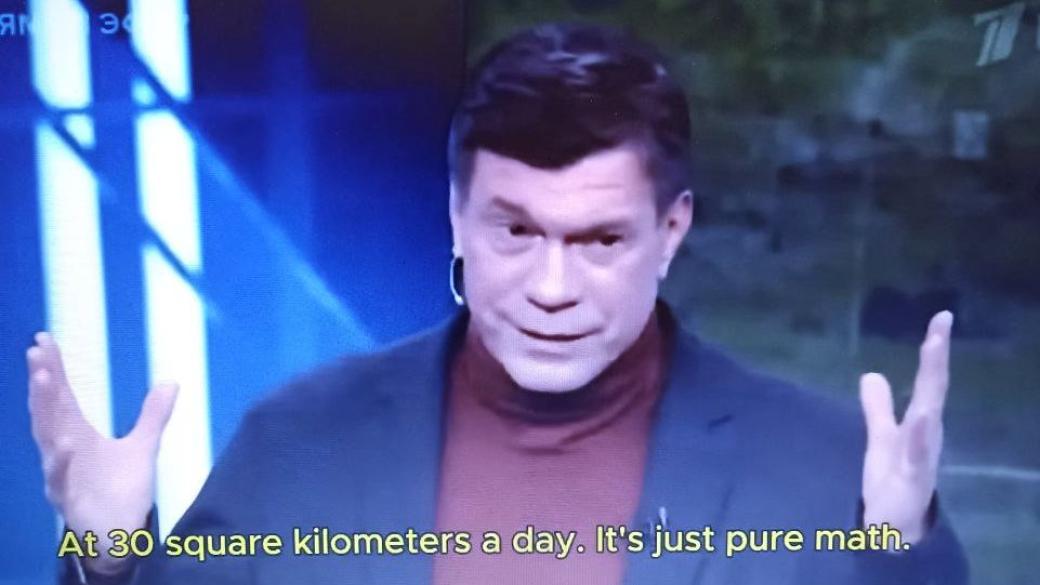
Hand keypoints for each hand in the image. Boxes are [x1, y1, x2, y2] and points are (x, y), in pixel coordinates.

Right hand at [27, 332, 178, 574]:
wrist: (119, 532)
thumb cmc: (122, 489)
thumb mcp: (143, 445)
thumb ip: (153, 415)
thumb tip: (170, 382)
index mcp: (77, 433)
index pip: (62, 396)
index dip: (52, 370)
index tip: (43, 341)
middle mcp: (63, 449)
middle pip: (49, 410)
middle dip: (43, 382)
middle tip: (37, 352)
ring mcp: (62, 472)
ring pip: (48, 437)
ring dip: (44, 409)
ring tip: (42, 380)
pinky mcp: (67, 496)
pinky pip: (59, 477)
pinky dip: (60, 460)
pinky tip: (64, 443)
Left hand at [859, 311, 951, 545]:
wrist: (895, 526)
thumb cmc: (892, 479)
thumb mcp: (880, 437)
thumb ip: (877, 407)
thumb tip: (871, 374)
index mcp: (920, 422)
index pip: (927, 379)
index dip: (934, 349)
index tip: (940, 317)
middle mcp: (927, 433)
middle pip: (932, 389)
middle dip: (936, 357)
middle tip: (941, 324)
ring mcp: (923, 454)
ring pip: (929, 417)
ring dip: (931, 386)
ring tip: (933, 353)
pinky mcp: (914, 477)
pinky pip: (918, 454)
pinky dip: (920, 435)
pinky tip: (923, 416)